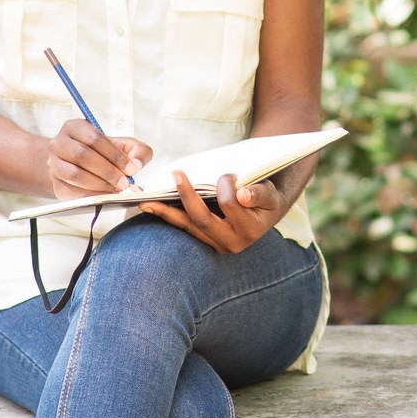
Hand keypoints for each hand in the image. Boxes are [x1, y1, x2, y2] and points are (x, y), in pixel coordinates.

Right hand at [46, 120, 152, 199]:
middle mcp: (59, 143)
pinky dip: (90, 195)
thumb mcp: (122, 145)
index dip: (114, 154)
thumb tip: (136, 164)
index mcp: (75, 127)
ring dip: (99, 184)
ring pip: (75, 175)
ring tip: (115, 189)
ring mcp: (54, 164)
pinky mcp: (56, 184)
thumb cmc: (102, 153)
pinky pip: (72, 191)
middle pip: (82, 155)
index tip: (130, 168)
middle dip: (107, 171)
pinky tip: (104, 195)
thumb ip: (137, 151)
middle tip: (124, 182)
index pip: (94, 138)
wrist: (78, 166)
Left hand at [139, 170, 285, 253]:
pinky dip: (169, 216)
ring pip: (188, 227)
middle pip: (202, 219)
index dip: (226, 184)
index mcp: (250, 230)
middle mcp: (232, 243)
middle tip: (176, 174)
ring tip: (146, 202)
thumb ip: (260, 194)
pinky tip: (153, 207)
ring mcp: (217, 245)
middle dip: (187, 196)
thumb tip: (243, 196)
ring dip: (166, 212)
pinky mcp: (206, 242)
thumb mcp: (270, 194)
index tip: (228, 172)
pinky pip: (184, 228)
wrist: (266, 212)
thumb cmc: (267, 198)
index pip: (230, 203)